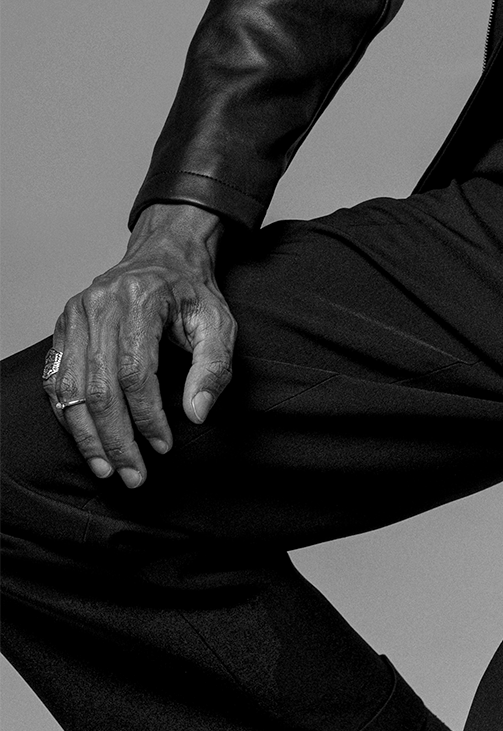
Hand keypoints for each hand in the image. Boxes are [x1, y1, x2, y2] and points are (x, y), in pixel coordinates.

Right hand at [44, 202, 233, 489]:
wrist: (164, 255)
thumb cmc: (192, 293)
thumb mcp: (218, 322)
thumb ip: (214, 367)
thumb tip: (197, 415)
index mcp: (140, 299)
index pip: (136, 372)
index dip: (148, 417)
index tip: (164, 448)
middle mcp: (100, 305)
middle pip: (100, 387)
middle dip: (117, 440)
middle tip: (134, 476)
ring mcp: (75, 315)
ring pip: (71, 390)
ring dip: (88, 438)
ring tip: (109, 470)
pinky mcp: (62, 327)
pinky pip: (55, 381)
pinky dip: (68, 417)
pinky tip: (87, 441)